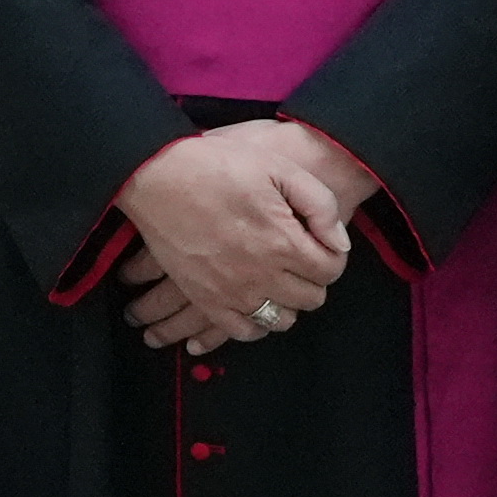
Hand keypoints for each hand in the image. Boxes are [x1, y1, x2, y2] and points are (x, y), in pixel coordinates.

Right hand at [113, 120, 360, 350]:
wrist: (157, 175)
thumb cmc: (218, 165)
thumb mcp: (278, 169)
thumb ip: (319, 205)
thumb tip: (338, 244)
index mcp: (283, 242)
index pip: (330, 271)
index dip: (333, 256)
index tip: (321, 244)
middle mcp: (261, 275)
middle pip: (310, 298)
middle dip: (313, 279)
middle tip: (300, 258)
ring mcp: (231, 292)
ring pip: (280, 320)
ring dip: (287, 302)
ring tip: (278, 279)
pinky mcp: (204, 299)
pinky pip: (242, 331)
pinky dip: (255, 324)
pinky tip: (255, 302)